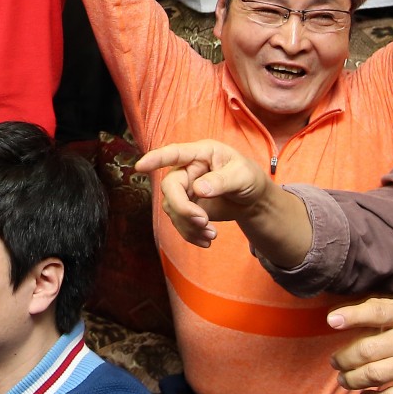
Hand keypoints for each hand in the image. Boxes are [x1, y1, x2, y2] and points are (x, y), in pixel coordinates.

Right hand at [136, 139, 271, 246]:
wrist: (252, 200)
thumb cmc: (249, 178)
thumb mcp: (242, 175)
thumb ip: (222, 180)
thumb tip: (199, 189)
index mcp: (202, 153)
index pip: (175, 153)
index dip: (156, 159)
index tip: (140, 166)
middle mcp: (188, 169)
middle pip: (170, 187)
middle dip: (183, 207)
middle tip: (203, 221)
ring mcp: (185, 189)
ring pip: (172, 208)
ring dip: (189, 225)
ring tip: (212, 234)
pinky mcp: (186, 208)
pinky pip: (179, 222)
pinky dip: (190, 234)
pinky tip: (207, 240)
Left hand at [327, 297, 392, 393]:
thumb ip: (384, 311)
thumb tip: (344, 318)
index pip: (378, 311)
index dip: (351, 316)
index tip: (330, 322)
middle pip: (368, 350)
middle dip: (344, 358)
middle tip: (334, 361)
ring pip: (374, 375)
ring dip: (351, 379)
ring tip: (343, 378)